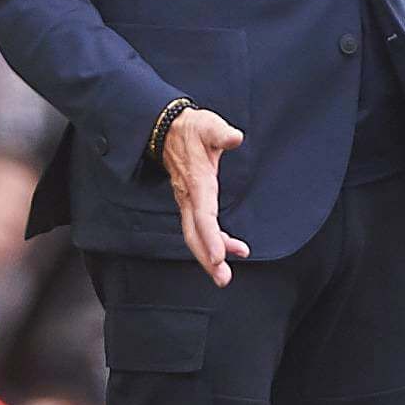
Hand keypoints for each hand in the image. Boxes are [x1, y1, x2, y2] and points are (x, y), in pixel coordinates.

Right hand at [162, 108, 250, 287]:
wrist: (168, 129)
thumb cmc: (191, 129)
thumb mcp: (208, 126)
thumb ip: (222, 134)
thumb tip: (235, 137)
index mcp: (197, 182)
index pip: (203, 215)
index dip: (211, 237)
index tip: (219, 257)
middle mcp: (190, 197)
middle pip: (194, 235)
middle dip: (207, 259)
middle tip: (223, 279)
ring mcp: (187, 202)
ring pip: (193, 236)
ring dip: (207, 257)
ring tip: (223, 275)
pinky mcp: (189, 204)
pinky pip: (197, 230)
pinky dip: (210, 243)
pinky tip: (227, 251)